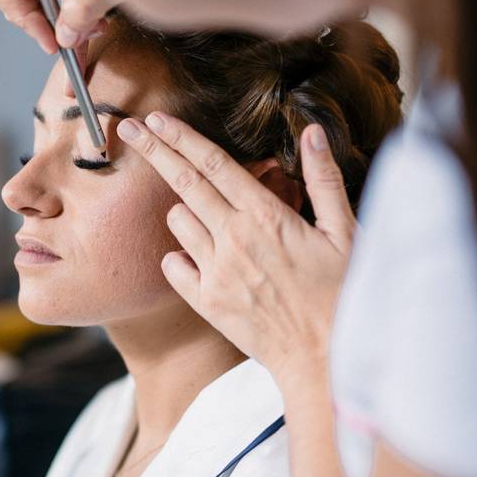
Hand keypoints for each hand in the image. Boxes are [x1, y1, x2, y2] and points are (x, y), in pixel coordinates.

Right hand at [0, 0, 117, 53]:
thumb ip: (88, 4)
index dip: (20, 15)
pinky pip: (74, 6)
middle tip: (61, 50)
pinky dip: (78, 30)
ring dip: (62, 35)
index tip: (49, 40)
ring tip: (80, 58)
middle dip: (43, 28)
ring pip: (51, 6)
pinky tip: (85, 52)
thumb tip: (64, 34)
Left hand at [116, 112, 356, 381]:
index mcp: (266, 215)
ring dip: (185, 212)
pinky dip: (180, 256)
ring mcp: (215, 271)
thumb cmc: (342, 293)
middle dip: (154, 150)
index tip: (154, 118)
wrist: (326, 357)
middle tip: (130, 129)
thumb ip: (323, 179)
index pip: (213, 163)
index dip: (180, 137)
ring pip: (177, 221)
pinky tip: (201, 258)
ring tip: (213, 222)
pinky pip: (173, 265)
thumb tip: (311, 132)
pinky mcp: (206, 301)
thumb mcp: (345, 231)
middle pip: (182, 182)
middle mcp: (234, 238)